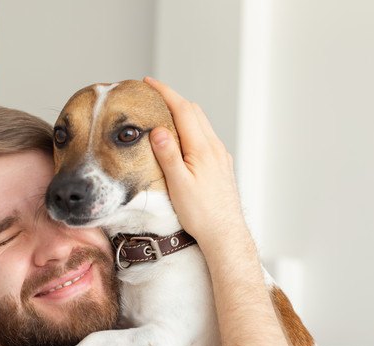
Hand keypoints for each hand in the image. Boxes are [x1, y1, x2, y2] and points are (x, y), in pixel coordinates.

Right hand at [144, 77, 245, 245]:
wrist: (225, 234)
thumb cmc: (201, 214)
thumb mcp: (178, 185)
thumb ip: (168, 155)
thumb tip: (158, 129)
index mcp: (202, 148)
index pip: (182, 110)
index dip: (165, 93)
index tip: (148, 82)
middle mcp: (214, 148)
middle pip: (193, 112)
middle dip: (173, 99)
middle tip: (152, 95)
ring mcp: (220, 156)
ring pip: (201, 124)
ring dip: (182, 113)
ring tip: (163, 113)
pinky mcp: (221, 166)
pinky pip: (205, 137)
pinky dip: (191, 128)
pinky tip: (182, 138)